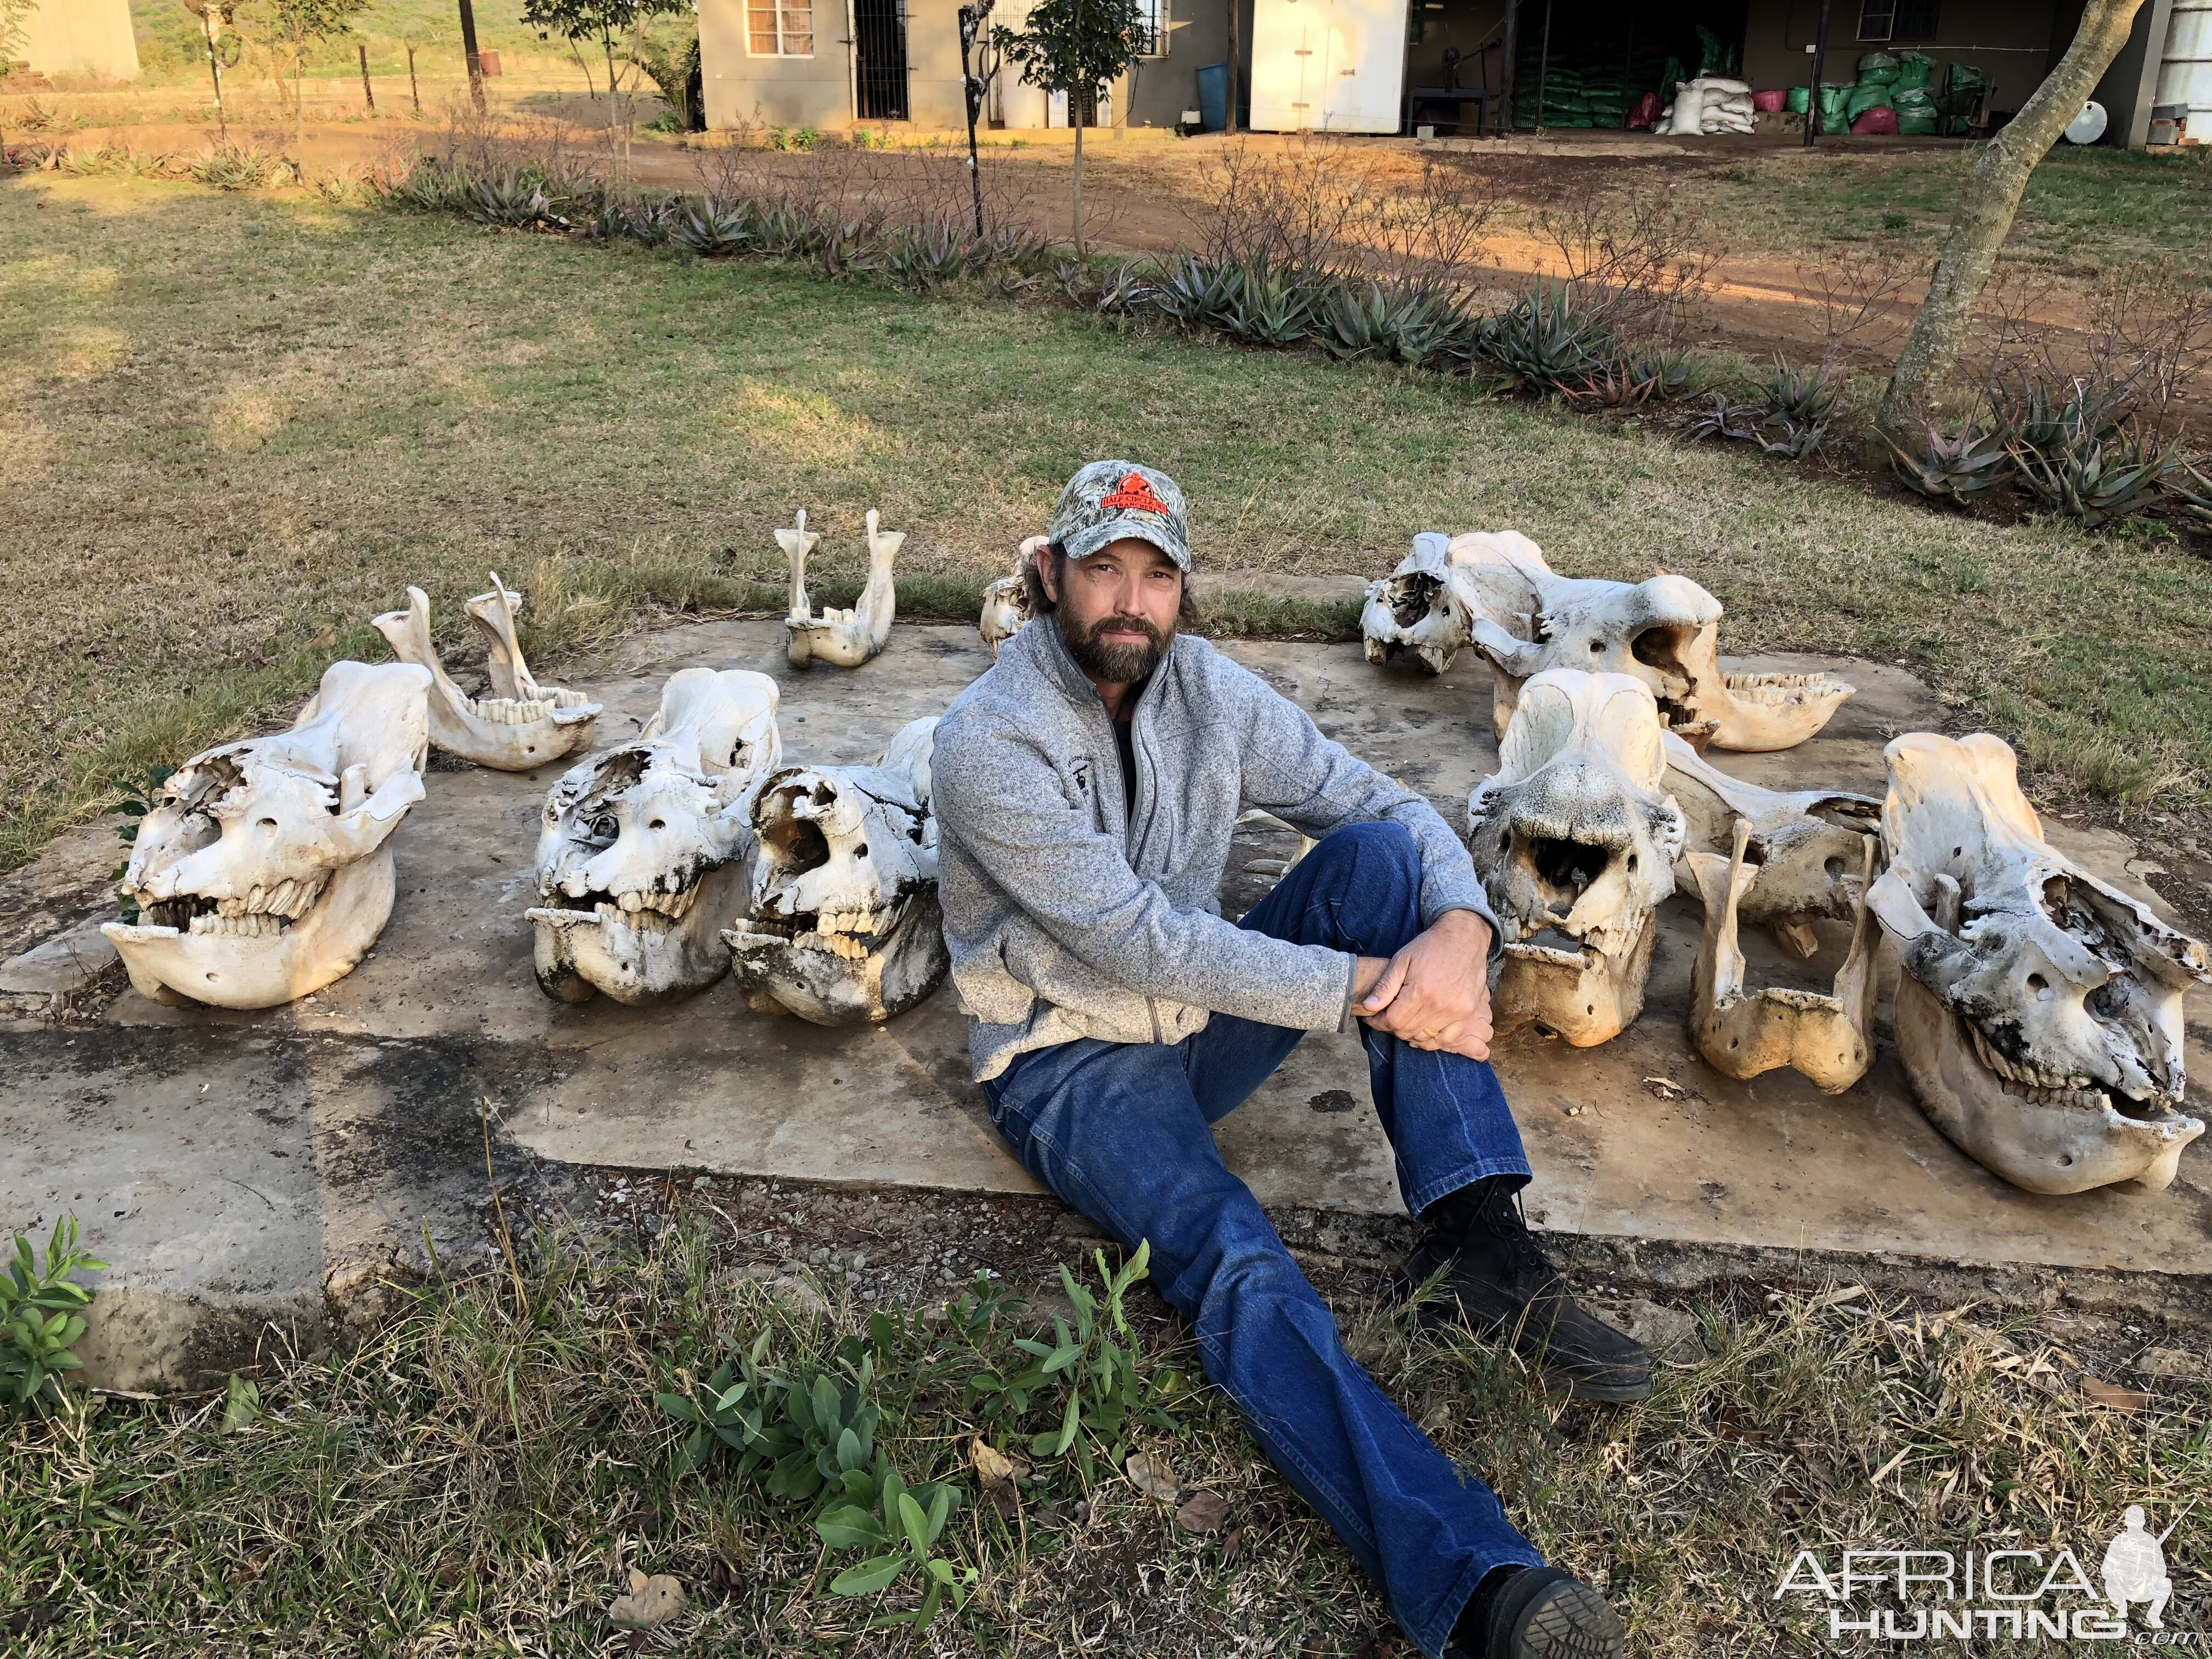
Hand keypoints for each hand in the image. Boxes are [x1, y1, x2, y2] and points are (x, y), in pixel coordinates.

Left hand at [1353, 909, 1493, 1060]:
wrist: (1464, 938)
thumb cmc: (1430, 946)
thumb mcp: (1401, 960)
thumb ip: (1385, 986)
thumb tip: (1368, 1007)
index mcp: (1420, 992)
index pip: (1393, 1022)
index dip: (1378, 1023)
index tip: (1372, 1018)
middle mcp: (1439, 1006)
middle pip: (1408, 1032)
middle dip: (1392, 1028)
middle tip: (1386, 1018)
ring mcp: (1456, 1011)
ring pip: (1425, 1038)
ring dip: (1410, 1034)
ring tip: (1404, 1022)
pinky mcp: (1466, 1012)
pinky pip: (1447, 1039)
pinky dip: (1433, 1040)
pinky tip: (1424, 1032)